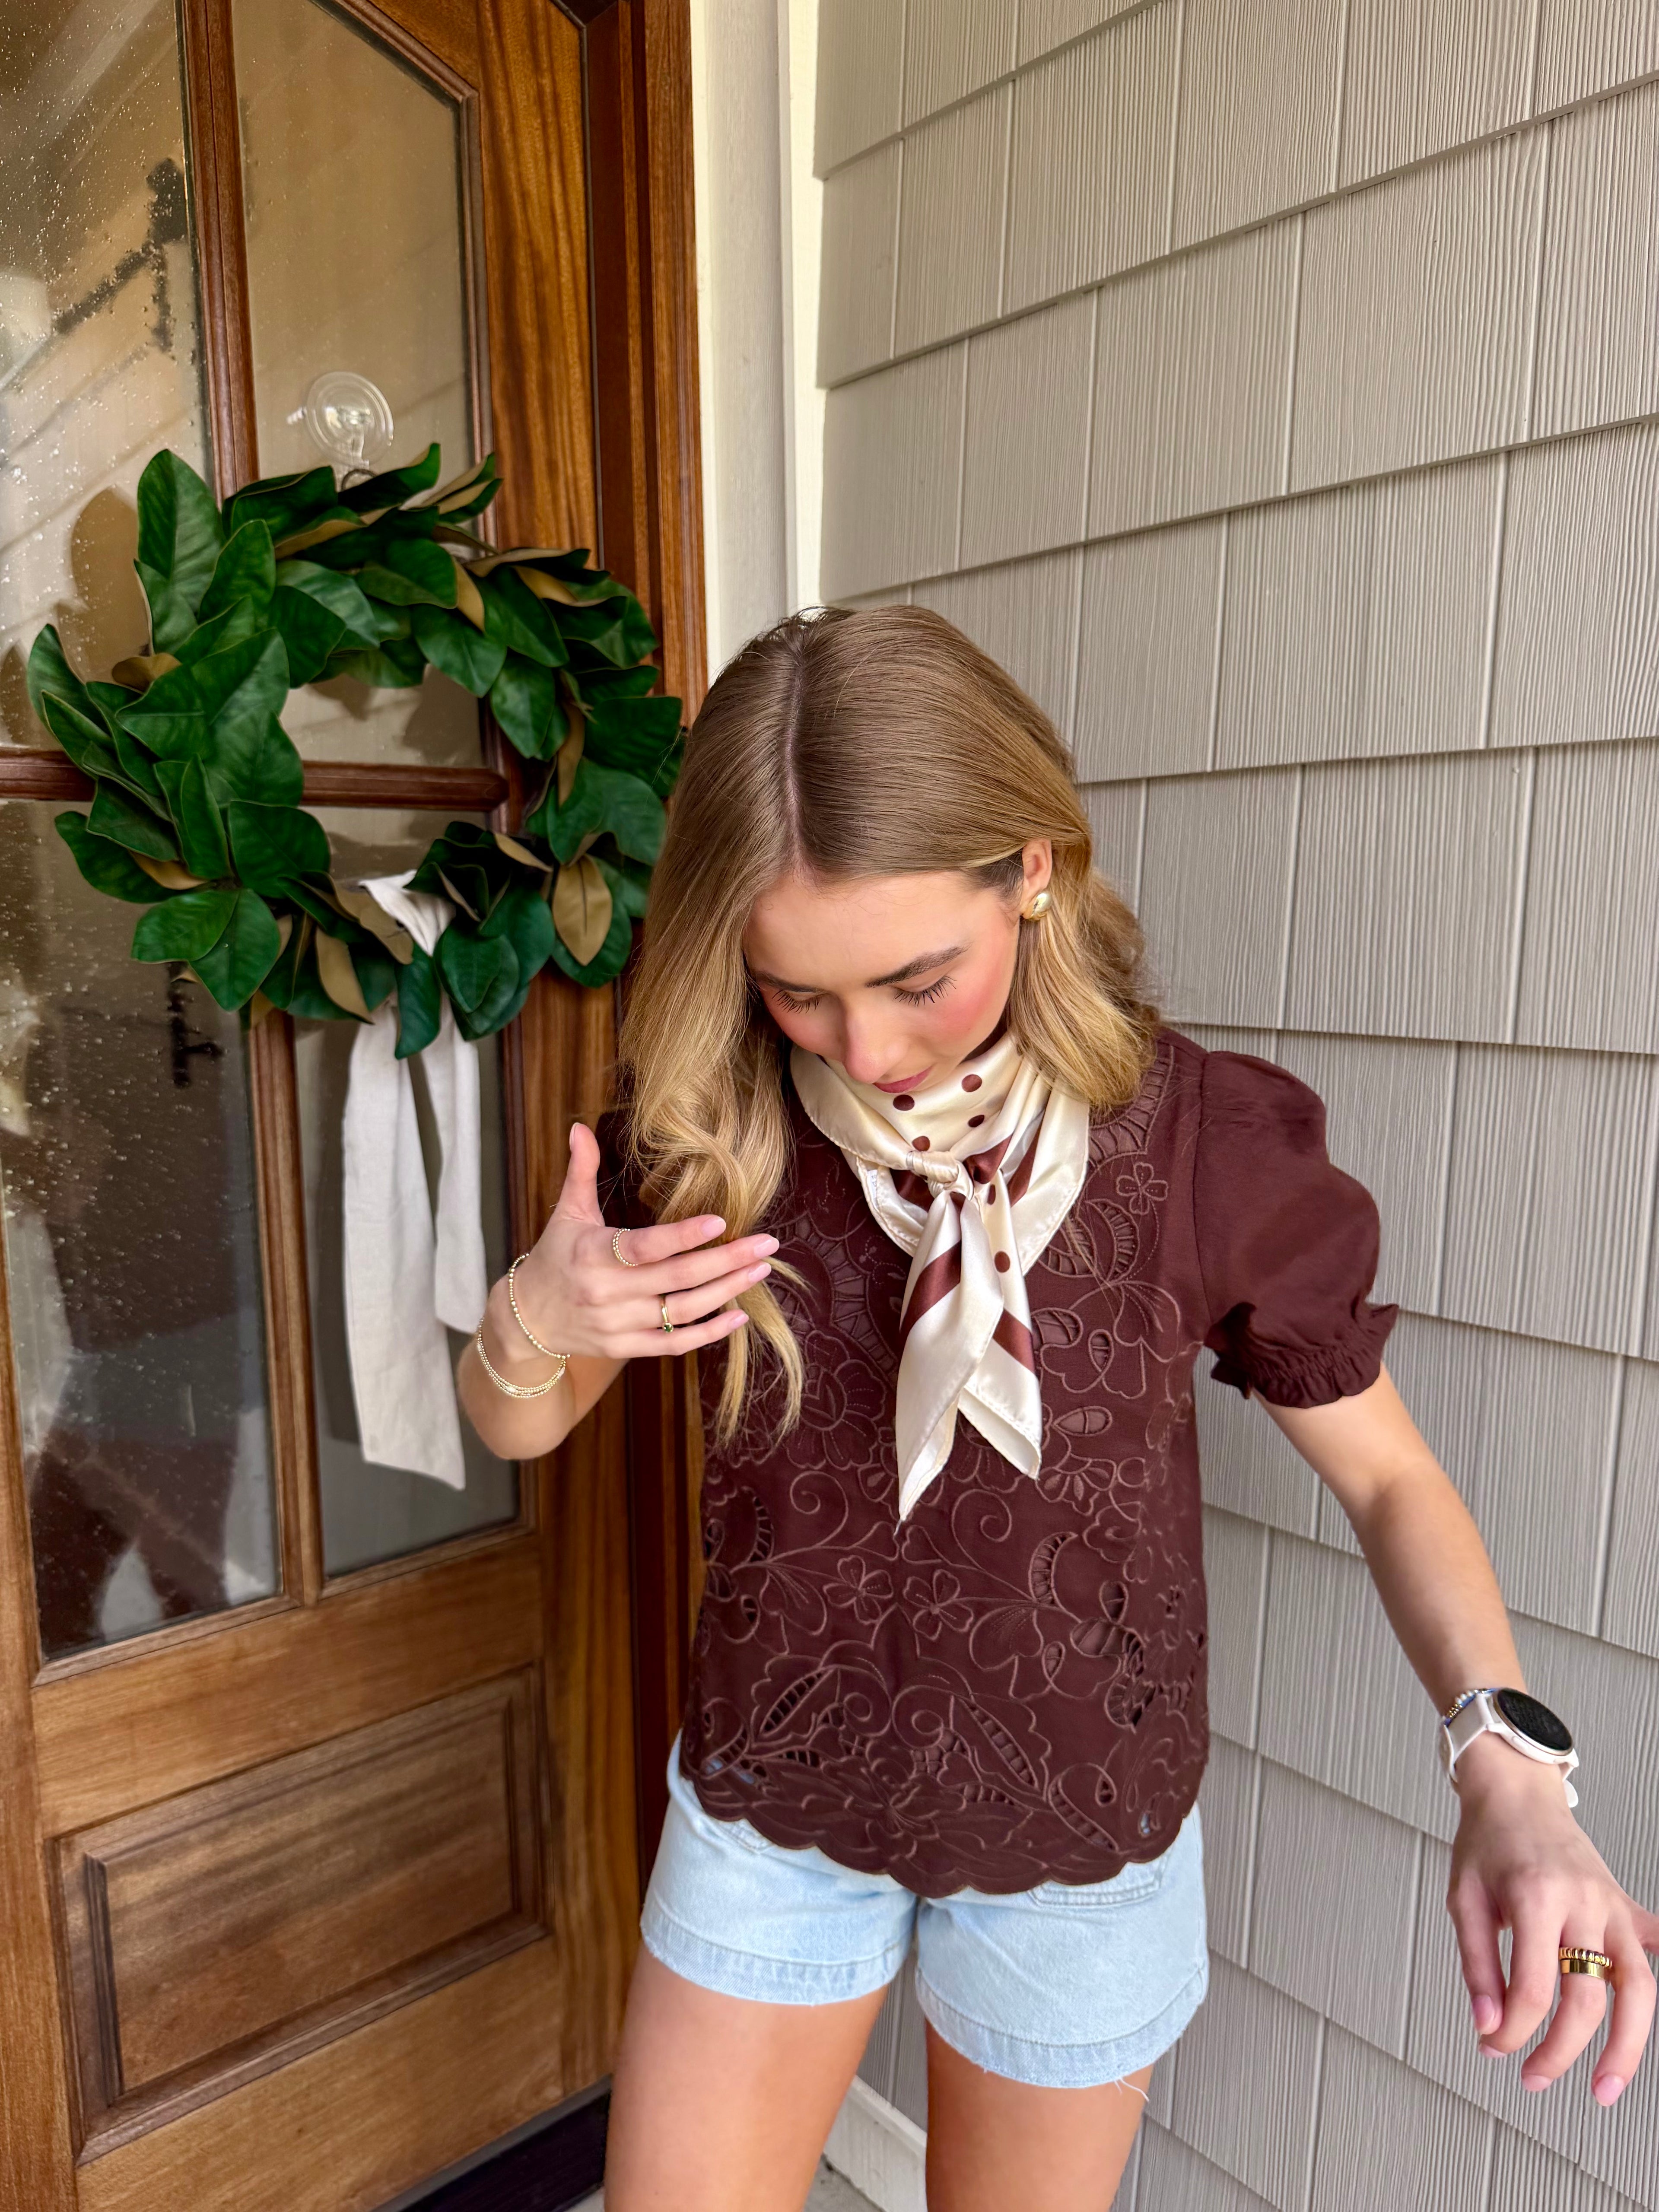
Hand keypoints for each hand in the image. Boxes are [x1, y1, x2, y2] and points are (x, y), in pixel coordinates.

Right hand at [495, 1122, 775, 1362]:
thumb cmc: (556, 1256)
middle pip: (677, 1278)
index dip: (682, 1236)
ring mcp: (618, 1324)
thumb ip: (581, 1170)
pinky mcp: (626, 1347)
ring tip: (761, 1270)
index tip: (720, 1221)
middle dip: (727, 1260)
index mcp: (593, 1253)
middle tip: (767, 1243)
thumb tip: (580, 1126)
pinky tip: (739, 1316)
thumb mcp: (566, 1213)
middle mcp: (607, 1292)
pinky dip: (709, 1333)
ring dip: (727, 1292)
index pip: (644, 1246)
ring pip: (683, 1312)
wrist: (528, 1319)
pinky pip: (675, 1345)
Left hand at [1447, 1737, 1658, 2105]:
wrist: (1516, 1792)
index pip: (1531, 1989)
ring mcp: (1611, 1905)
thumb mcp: (1463, 1899)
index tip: (1495, 2047)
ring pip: (1638, 1987)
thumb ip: (1476, 1966)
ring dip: (1627, 2046)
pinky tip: (1651, 2010)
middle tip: (1535, 2078)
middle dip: (1560, 2052)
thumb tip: (1488, 2026)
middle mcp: (1582, 1903)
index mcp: (1535, 1898)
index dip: (1513, 2032)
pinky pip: (1657, 1942)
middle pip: (1588, 1999)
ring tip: (1606, 2085)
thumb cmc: (1488, 1841)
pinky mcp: (1626, 1905)